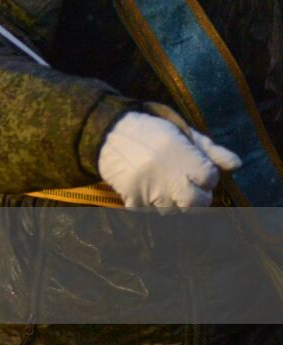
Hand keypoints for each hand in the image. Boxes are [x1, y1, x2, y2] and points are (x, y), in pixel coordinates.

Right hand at [99, 110, 241, 207]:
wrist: (107, 133)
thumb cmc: (151, 132)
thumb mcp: (182, 133)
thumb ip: (211, 150)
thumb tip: (237, 165)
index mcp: (182, 154)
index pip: (211, 178)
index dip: (207, 176)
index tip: (196, 170)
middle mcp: (168, 173)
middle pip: (198, 203)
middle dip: (197, 197)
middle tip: (186, 187)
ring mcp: (150, 188)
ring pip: (173, 210)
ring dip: (172, 201)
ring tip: (162, 185)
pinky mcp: (132, 197)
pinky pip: (149, 212)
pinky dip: (149, 204)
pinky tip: (146, 190)